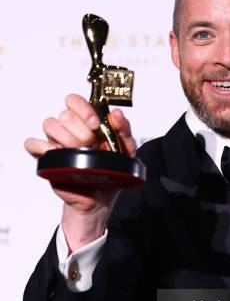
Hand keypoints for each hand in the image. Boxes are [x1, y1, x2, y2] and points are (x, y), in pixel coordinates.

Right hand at [25, 94, 136, 250]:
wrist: (100, 200)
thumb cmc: (111, 174)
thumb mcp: (127, 151)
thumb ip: (124, 130)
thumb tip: (116, 114)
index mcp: (86, 123)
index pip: (74, 100)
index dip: (84, 108)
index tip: (95, 124)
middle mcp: (69, 129)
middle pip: (64, 114)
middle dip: (81, 131)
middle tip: (91, 146)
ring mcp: (56, 142)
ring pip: (50, 124)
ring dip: (67, 139)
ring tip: (79, 153)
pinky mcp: (46, 158)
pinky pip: (32, 143)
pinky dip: (44, 147)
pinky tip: (60, 155)